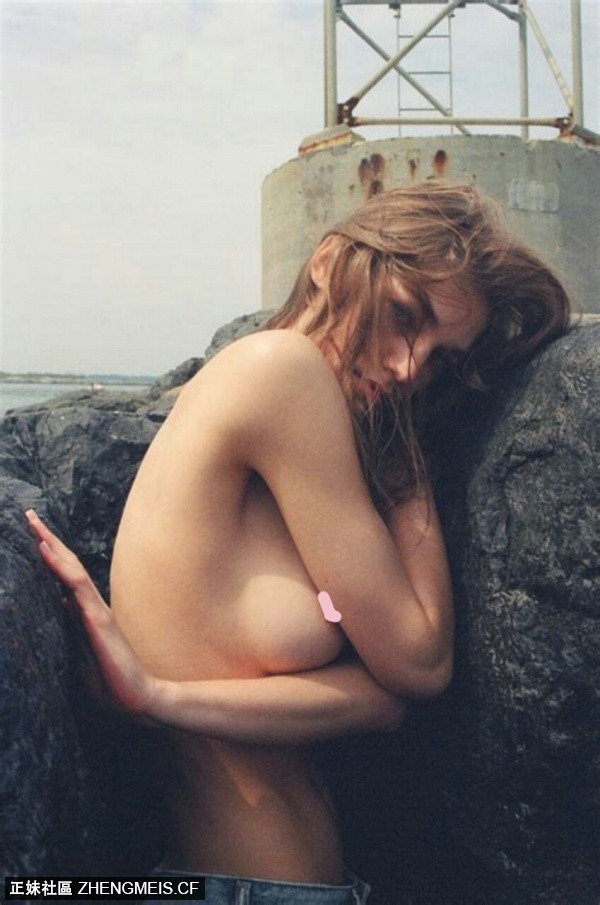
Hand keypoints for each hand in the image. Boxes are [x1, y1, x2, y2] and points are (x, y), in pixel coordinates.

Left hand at [25, 509, 157, 720]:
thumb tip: (59, 604)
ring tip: (34, 525)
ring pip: (71, 568)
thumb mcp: (81, 654)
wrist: (136, 698)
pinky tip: (47, 552)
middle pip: (67, 564)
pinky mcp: (98, 619)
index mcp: (86, 613)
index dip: (49, 555)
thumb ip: (71, 629)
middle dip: (47, 539)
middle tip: (29, 515)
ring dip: (51, 545)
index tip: (34, 535)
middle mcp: (91, 605)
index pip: (65, 577)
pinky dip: (61, 566)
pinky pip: (77, 586)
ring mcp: (95, 610)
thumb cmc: (110, 682)